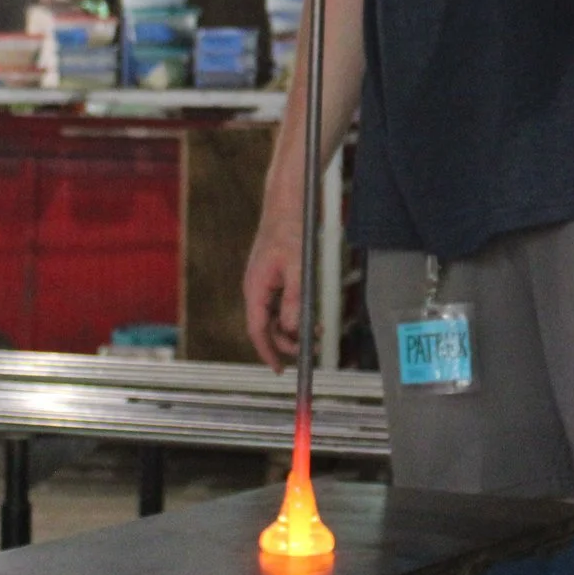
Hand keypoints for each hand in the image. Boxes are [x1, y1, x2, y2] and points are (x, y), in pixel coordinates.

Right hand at [241, 211, 302, 370]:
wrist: (286, 205)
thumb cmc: (290, 231)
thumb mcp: (298, 267)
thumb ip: (295, 300)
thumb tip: (294, 328)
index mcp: (255, 288)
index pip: (257, 330)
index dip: (268, 352)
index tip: (279, 369)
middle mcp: (256, 288)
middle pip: (267, 327)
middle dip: (286, 341)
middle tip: (309, 349)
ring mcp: (264, 283)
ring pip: (276, 316)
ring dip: (293, 328)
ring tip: (317, 331)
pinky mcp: (273, 277)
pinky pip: (281, 303)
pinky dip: (295, 312)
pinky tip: (312, 314)